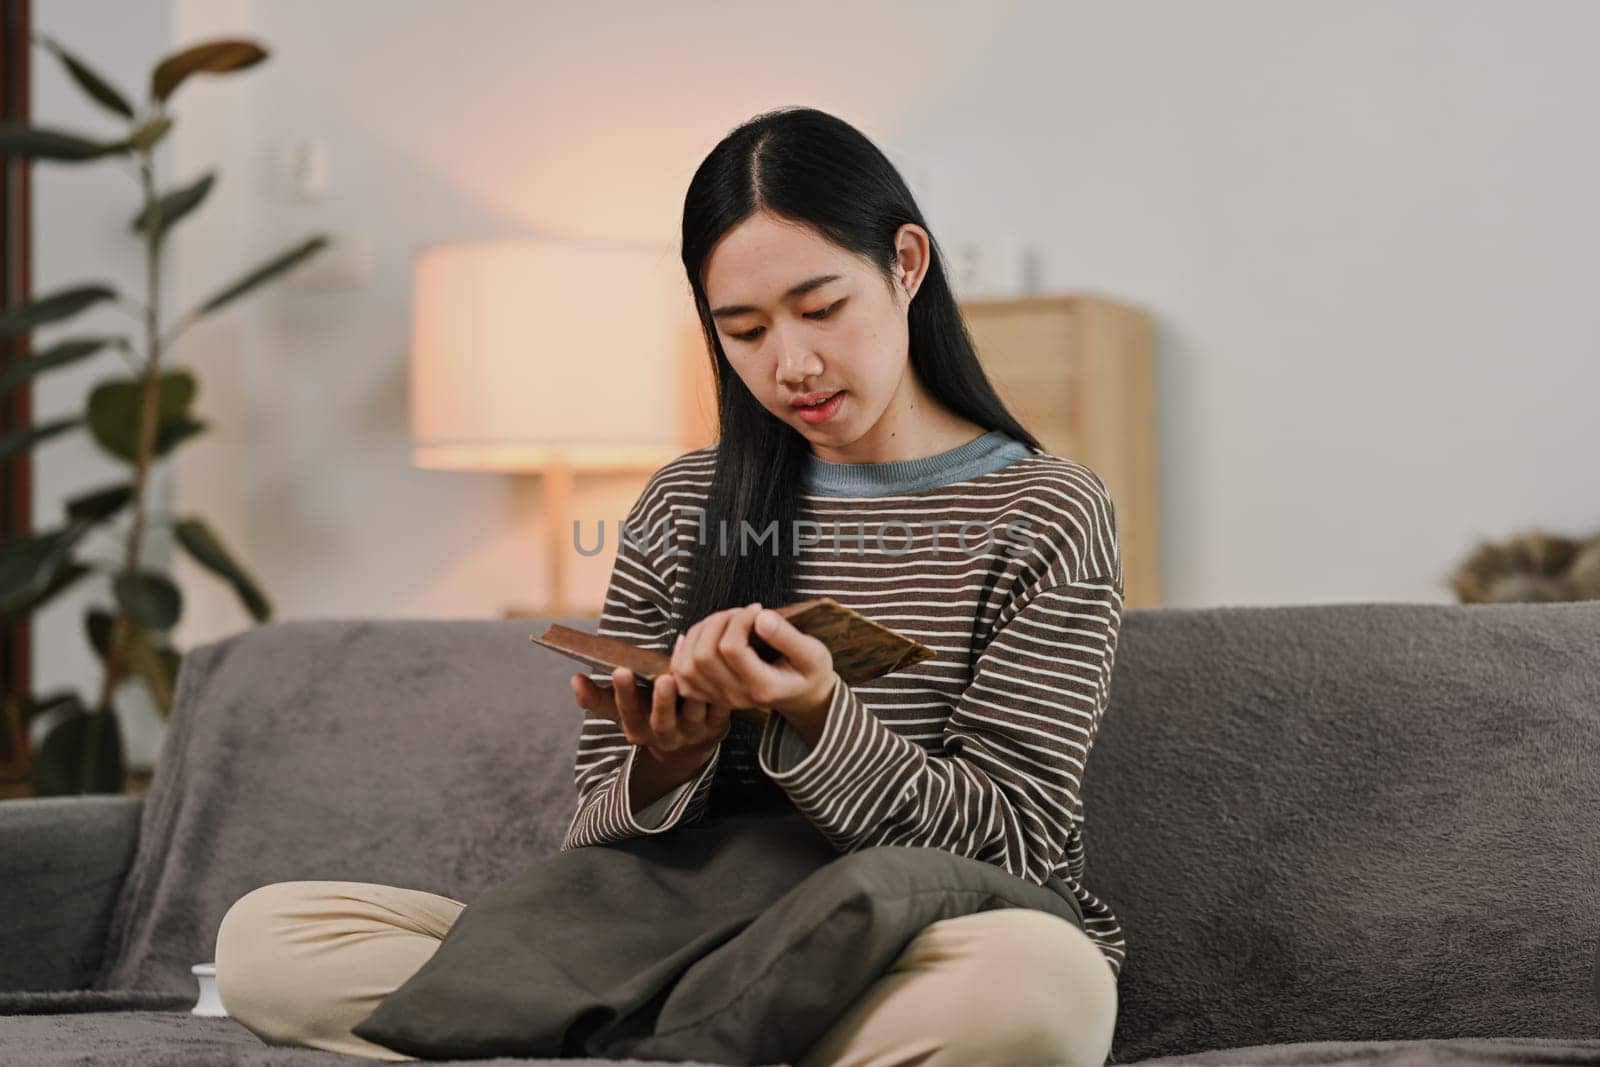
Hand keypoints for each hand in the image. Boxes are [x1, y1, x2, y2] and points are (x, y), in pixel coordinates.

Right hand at [571, 668, 731, 766]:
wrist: (687, 749)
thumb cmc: (649, 718)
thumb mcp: (623, 712)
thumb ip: (597, 698)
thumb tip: (574, 680)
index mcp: (639, 730)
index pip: (627, 713)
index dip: (623, 694)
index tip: (620, 670)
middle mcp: (666, 736)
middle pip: (663, 721)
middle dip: (662, 701)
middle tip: (664, 679)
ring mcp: (693, 732)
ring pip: (695, 714)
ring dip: (694, 692)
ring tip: (693, 666)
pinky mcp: (719, 726)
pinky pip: (721, 709)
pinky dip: (720, 690)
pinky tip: (717, 665)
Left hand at [670, 602, 835, 718]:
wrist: (803, 694)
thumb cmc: (809, 671)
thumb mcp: (814, 654)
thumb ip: (788, 637)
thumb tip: (760, 617)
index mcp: (762, 688)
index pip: (731, 649)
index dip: (738, 620)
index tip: (757, 608)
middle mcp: (737, 697)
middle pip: (703, 656)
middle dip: (717, 623)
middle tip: (740, 612)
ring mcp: (721, 698)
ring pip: (687, 665)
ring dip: (700, 633)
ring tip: (724, 621)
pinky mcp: (711, 694)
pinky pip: (682, 676)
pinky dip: (682, 652)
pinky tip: (697, 635)